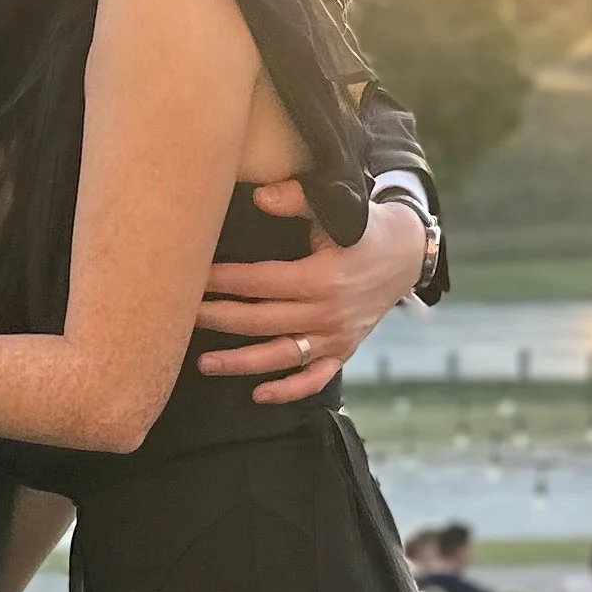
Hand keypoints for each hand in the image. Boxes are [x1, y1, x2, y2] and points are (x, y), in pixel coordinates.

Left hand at [195, 186, 425, 405]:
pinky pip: (315, 379)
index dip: (223, 281)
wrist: (408, 255)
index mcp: (322, 278)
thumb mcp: (339, 208)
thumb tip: (259, 196)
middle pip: (262, 322)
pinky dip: (289, 390)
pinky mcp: (344, 351)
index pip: (260, 282)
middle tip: (183, 318)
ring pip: (281, 356)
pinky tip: (259, 395)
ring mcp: (336, 337)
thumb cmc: (365, 229)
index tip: (193, 278)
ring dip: (241, 364)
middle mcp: (328, 313)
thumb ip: (298, 198)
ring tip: (204, 364)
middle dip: (219, 319)